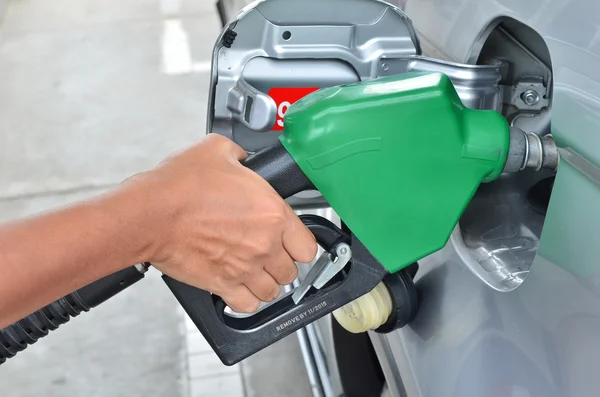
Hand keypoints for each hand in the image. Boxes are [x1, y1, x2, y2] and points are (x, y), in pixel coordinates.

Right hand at [127, 134, 316, 312]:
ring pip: (272, 291)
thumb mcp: (217, 151)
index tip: (291, 243)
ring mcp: (245, 268)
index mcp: (273, 213)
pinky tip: (239, 288)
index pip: (307, 246)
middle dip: (281, 263)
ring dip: (265, 283)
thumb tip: (241, 157)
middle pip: (291, 271)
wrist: (151, 213)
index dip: (299, 244)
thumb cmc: (180, 186)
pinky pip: (247, 305)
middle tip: (267, 254)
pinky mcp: (223, 285)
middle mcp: (264, 244)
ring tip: (254, 272)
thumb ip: (239, 156)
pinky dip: (245, 300)